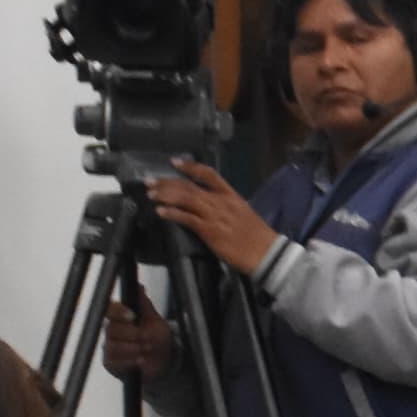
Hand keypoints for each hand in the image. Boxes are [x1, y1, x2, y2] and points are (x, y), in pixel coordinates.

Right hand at [100, 296, 178, 382]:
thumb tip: (139, 286)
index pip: (109, 310)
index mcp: (120, 317)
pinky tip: (141, 360)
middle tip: (146, 337)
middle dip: (131, 333)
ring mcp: (110, 347)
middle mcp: (111, 331)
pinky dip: (129, 361)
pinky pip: (114, 362)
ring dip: (131, 348)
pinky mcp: (111, 362)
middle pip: (111, 329)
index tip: (132, 316)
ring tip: (146, 348)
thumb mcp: (154, 320)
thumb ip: (144, 304)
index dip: (118, 312)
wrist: (162, 359)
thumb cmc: (155, 337)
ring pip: (112, 346)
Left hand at [148, 161, 280, 278]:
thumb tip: (206, 203)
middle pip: (190, 186)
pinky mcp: (209, 230)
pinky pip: (186, 218)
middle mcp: (221, 202)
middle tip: (150, 181)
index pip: (209, 174)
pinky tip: (161, 211)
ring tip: (151, 194)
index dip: (190, 166)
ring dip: (165, 195)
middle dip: (167, 182)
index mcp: (231, 195)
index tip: (175, 162)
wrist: (266, 253)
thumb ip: (224, 206)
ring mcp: (214, 215)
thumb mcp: (242, 213)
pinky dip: (172, 213)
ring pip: (185, 199)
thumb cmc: (256, 236)